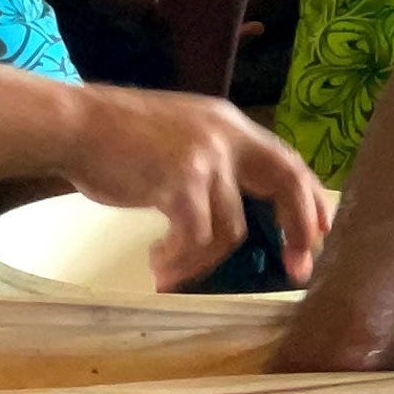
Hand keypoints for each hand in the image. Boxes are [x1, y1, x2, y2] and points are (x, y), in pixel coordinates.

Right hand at [65, 87, 331, 286]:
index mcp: (227, 123)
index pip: (285, 160)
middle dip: (298, 228)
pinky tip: (158, 264)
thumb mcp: (179, 136)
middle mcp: (224, 136)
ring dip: (203, 261)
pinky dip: (180, 259)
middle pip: (284, 182)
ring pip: (231, 228)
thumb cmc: (114, 136)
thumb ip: (211, 161)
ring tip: (169, 269)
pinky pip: (195, 238)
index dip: (307, 198)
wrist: (74, 124)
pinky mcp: (179, 183)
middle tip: (298, 268)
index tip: (319, 232)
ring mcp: (204, 159)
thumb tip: (232, 204)